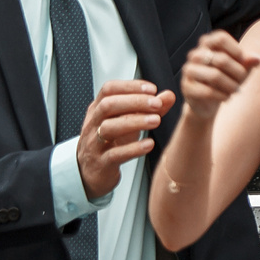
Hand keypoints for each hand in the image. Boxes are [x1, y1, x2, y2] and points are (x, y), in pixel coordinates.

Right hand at [77, 78, 173, 199]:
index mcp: (98, 109)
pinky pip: (115, 154)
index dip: (130, 86)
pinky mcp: (101, 163)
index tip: (152, 89)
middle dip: (135, 102)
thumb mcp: (128, 122)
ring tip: (156, 120)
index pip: (109, 89)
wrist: (91, 173)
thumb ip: (148, 108)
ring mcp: (94, 143)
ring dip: (135, 122)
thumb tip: (168, 96)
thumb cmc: (110, 143)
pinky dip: (133, 149)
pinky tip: (149, 144)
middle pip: (108, 105)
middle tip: (157, 104)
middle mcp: (93, 124)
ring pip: (109, 128)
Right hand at [178, 30, 256, 121]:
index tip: (243, 63)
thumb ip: (248, 62)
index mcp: (207, 43)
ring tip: (236, 90)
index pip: (221, 38)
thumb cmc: (226, 78)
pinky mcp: (187, 87)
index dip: (236, 51)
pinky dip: (222, 96)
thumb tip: (257, 59)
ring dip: (231, 86)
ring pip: (215, 76)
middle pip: (221, 59)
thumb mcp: (240, 68)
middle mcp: (195, 54)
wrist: (209, 101)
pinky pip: (208, 92)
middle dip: (238, 73)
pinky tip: (227, 97)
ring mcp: (189, 70)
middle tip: (242, 81)